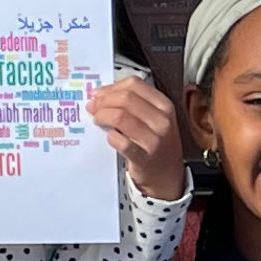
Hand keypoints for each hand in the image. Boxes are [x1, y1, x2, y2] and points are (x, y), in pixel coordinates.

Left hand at [91, 75, 191, 199]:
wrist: (167, 175)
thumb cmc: (157, 144)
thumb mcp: (154, 118)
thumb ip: (133, 103)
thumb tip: (101, 94)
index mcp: (164, 105)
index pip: (134, 84)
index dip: (111, 87)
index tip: (98, 94)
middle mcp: (162, 120)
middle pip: (126, 98)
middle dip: (103, 101)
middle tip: (93, 107)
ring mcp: (154, 139)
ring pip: (120, 116)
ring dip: (102, 116)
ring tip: (98, 120)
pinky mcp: (144, 157)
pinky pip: (121, 142)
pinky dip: (111, 137)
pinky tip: (109, 137)